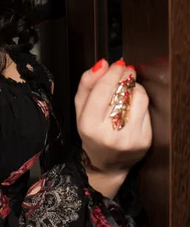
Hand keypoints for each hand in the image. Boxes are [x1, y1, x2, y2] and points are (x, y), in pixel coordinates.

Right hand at [75, 60, 151, 178]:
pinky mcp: (145, 140)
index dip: (112, 73)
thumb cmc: (92, 132)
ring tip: (128, 87)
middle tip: (125, 70)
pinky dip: (140, 102)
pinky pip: (147, 110)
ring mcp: (129, 138)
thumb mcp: (80, 109)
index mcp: (88, 126)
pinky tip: (133, 103)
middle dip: (125, 75)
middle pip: (122, 92)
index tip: (116, 64)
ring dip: (135, 87)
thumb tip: (102, 64)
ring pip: (139, 98)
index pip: (103, 90)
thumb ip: (87, 84)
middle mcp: (109, 134)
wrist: (107, 163)